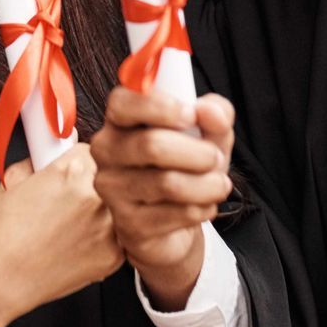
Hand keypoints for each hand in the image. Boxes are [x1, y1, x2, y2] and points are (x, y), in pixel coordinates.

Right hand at [0, 145, 121, 326]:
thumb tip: (56, 147)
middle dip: (94, 183)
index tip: (75, 170)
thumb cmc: (2, 231)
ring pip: (120, 205)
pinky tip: (81, 242)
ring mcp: (109, 228)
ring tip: (75, 222)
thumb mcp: (15, 177)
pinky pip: (121, 235)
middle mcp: (96, 196)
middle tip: (72, 198)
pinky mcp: (114, 256)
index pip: (94, 150)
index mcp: (72, 170)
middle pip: (110, 176)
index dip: (81, 161)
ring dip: (105, 209)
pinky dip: (106, 237)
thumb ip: (42, 157)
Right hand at [90, 88, 234, 310]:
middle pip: (151, 145)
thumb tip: (211, 112)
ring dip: (207, 184)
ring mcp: (112, 188)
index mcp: (120, 118)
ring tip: (219, 184)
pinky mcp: (128, 223)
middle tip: (216, 158)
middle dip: (198, 152)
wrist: (176, 223)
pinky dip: (202, 208)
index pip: (123, 102)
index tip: (192, 115)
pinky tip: (203, 206)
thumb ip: (214, 114)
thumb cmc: (186, 167)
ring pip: (167, 183)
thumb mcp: (208, 134)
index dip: (160, 107)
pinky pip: (175, 213)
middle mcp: (107, 150)